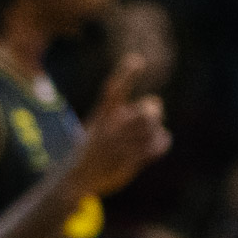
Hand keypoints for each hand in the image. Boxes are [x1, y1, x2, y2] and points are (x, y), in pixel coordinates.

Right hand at [69, 54, 171, 196]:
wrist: (75, 177)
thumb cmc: (90, 146)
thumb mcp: (97, 125)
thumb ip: (125, 112)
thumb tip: (156, 102)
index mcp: (100, 116)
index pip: (114, 91)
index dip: (127, 75)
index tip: (137, 60)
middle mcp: (111, 129)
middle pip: (146, 112)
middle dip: (153, 110)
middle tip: (153, 113)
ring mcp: (121, 146)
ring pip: (153, 128)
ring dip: (157, 128)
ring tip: (152, 131)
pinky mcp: (130, 161)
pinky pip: (157, 145)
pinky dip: (162, 141)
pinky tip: (157, 142)